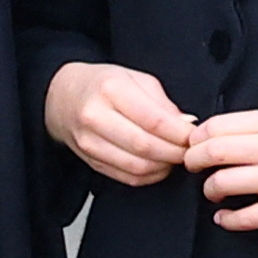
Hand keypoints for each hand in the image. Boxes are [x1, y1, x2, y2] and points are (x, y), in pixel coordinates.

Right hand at [48, 60, 199, 189]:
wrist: (62, 98)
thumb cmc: (102, 84)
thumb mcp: (135, 79)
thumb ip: (163, 103)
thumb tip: (187, 126)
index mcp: (111, 90)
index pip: (154, 120)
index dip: (181, 134)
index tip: (195, 137)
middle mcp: (95, 117)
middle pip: (146, 146)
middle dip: (175, 153)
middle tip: (190, 151)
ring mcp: (90, 143)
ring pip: (137, 166)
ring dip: (163, 167)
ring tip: (174, 158)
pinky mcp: (90, 161)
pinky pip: (126, 178)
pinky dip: (149, 176)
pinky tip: (158, 166)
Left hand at [195, 111, 257, 230]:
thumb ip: (253, 128)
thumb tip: (210, 136)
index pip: (215, 126)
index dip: (195, 139)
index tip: (193, 146)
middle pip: (211, 152)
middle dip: (192, 162)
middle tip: (193, 168)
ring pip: (220, 183)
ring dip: (209, 191)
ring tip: (214, 192)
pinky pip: (243, 218)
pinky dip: (226, 219)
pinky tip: (225, 216)